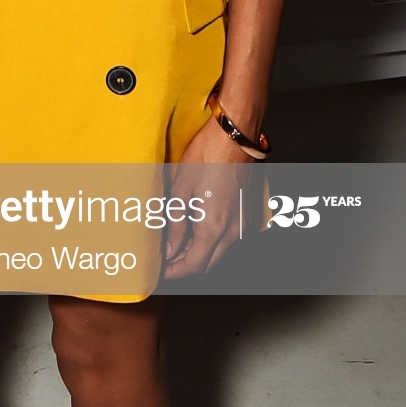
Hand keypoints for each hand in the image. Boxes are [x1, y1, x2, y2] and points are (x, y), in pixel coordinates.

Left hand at [160, 113, 254, 277]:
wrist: (235, 135)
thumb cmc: (208, 154)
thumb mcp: (181, 190)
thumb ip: (175, 225)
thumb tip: (168, 248)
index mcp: (214, 227)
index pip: (193, 266)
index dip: (174, 272)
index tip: (159, 270)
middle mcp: (233, 230)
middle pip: (207, 265)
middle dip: (185, 266)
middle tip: (163, 259)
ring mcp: (242, 222)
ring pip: (219, 253)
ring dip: (198, 254)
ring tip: (176, 242)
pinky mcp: (246, 212)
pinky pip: (228, 239)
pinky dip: (211, 242)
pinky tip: (195, 229)